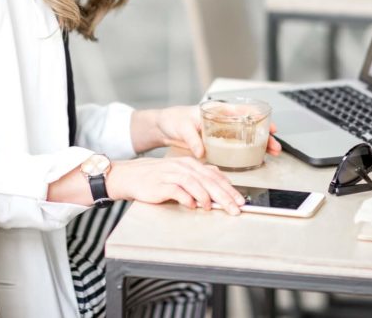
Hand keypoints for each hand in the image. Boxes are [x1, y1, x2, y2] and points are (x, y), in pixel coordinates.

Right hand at [106, 156, 246, 214]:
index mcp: (190, 164)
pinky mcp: (161, 184)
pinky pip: (177, 190)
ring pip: (195, 183)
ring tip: (213, 208)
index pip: (215, 176)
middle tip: (235, 208)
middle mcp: (183, 167)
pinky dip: (186, 198)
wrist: (131, 176)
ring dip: (206, 196)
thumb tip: (218, 181)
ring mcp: (172, 174)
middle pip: (208, 180)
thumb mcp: (180, 173)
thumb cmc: (157, 177)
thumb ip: (198, 176)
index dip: (230, 189)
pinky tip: (192, 205)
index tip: (240, 201)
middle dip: (224, 196)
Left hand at [142, 106, 283, 159]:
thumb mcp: (182, 126)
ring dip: (260, 144)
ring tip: (271, 153)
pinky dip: (248, 151)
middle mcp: (223, 120)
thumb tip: (201, 151)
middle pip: (250, 126)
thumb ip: (193, 138)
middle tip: (275, 146)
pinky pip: (237, 147)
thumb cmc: (173, 119)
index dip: (259, 117)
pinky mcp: (218, 143)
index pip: (243, 110)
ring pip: (247, 137)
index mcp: (217, 111)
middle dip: (265, 135)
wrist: (164, 127)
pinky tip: (257, 157)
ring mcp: (222, 132)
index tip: (269, 126)